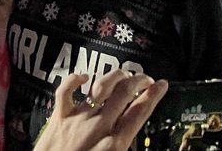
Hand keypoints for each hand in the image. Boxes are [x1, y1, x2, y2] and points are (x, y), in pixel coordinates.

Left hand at [34, 70, 167, 150]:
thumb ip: (120, 146)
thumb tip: (128, 133)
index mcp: (115, 144)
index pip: (139, 112)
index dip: (153, 95)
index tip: (161, 85)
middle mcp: (99, 127)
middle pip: (125, 93)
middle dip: (139, 80)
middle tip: (146, 78)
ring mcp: (79, 119)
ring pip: (102, 86)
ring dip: (116, 77)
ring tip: (124, 76)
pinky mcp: (59, 117)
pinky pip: (66, 90)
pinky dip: (75, 79)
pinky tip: (84, 77)